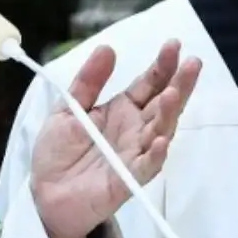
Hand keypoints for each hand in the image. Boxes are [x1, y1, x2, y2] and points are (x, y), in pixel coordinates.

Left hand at [29, 40, 201, 237]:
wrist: (45, 192)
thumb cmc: (58, 152)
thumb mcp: (68, 109)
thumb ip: (87, 82)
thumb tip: (107, 48)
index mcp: (122, 111)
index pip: (149, 84)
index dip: (162, 66)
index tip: (173, 45)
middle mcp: (135, 131)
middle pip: (163, 105)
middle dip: (179, 84)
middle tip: (192, 63)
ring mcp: (135, 155)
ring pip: (159, 132)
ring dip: (168, 114)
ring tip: (173, 93)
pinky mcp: (127, 180)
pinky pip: (145, 167)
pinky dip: (154, 155)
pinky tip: (160, 141)